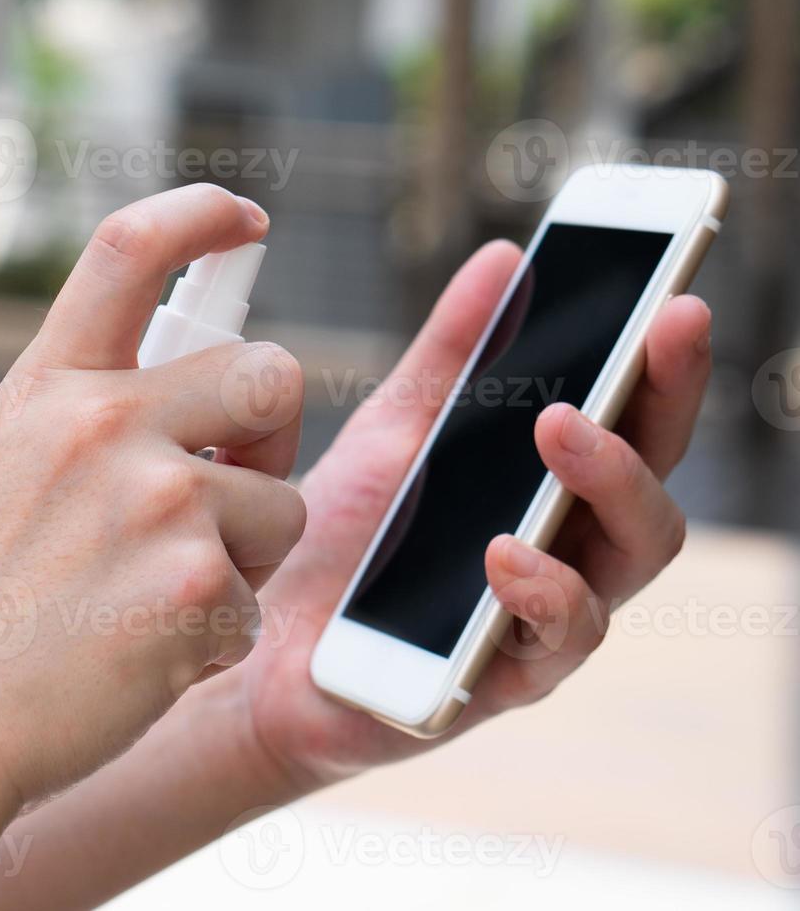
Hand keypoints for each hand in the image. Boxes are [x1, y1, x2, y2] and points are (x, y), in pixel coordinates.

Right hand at [0, 186, 305, 904]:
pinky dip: (215, 639)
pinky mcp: (198, 588)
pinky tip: (141, 660)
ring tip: (152, 603)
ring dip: (243, 558)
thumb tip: (154, 390)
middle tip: (232, 486)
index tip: (244, 219)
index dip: (200, 214)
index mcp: (46, 391)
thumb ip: (65, 420)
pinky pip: (257, 602)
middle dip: (270, 437)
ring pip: (284, 505)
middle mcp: (105, 424)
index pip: (129, 251)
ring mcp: (156, 503)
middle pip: (272, 374)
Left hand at [237, 239, 711, 787]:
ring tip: (560, 429)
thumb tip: (505, 258)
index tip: (678, 298)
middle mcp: (569, 552)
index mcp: (552, 490)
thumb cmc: (344, 537)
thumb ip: (450, 354)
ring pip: (632, 559)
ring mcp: (544, 618)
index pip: (638, 423)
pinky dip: (542, 591)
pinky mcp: (500, 681)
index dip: (669, 364)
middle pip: (656, 481)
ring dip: (610, 484)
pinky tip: (502, 552)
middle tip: (652, 332)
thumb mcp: (393, 429)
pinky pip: (557, 643)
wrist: (262, 638)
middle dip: (664, 402)